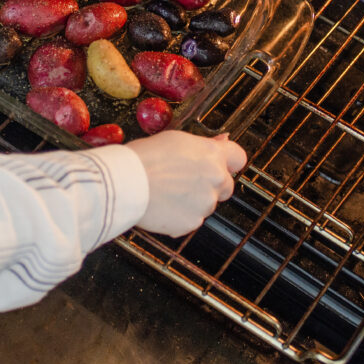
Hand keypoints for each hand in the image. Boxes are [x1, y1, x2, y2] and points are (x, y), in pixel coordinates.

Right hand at [126, 131, 246, 236]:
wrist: (124, 183)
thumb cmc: (143, 157)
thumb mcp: (175, 139)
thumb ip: (203, 145)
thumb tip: (222, 142)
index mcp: (212, 155)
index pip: (239, 158)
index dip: (229, 162)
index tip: (221, 164)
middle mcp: (215, 179)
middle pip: (226, 186)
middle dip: (210, 185)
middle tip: (184, 180)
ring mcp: (205, 204)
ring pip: (206, 204)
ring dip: (193, 201)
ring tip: (166, 192)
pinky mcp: (192, 223)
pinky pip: (191, 220)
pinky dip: (180, 216)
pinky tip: (162, 205)